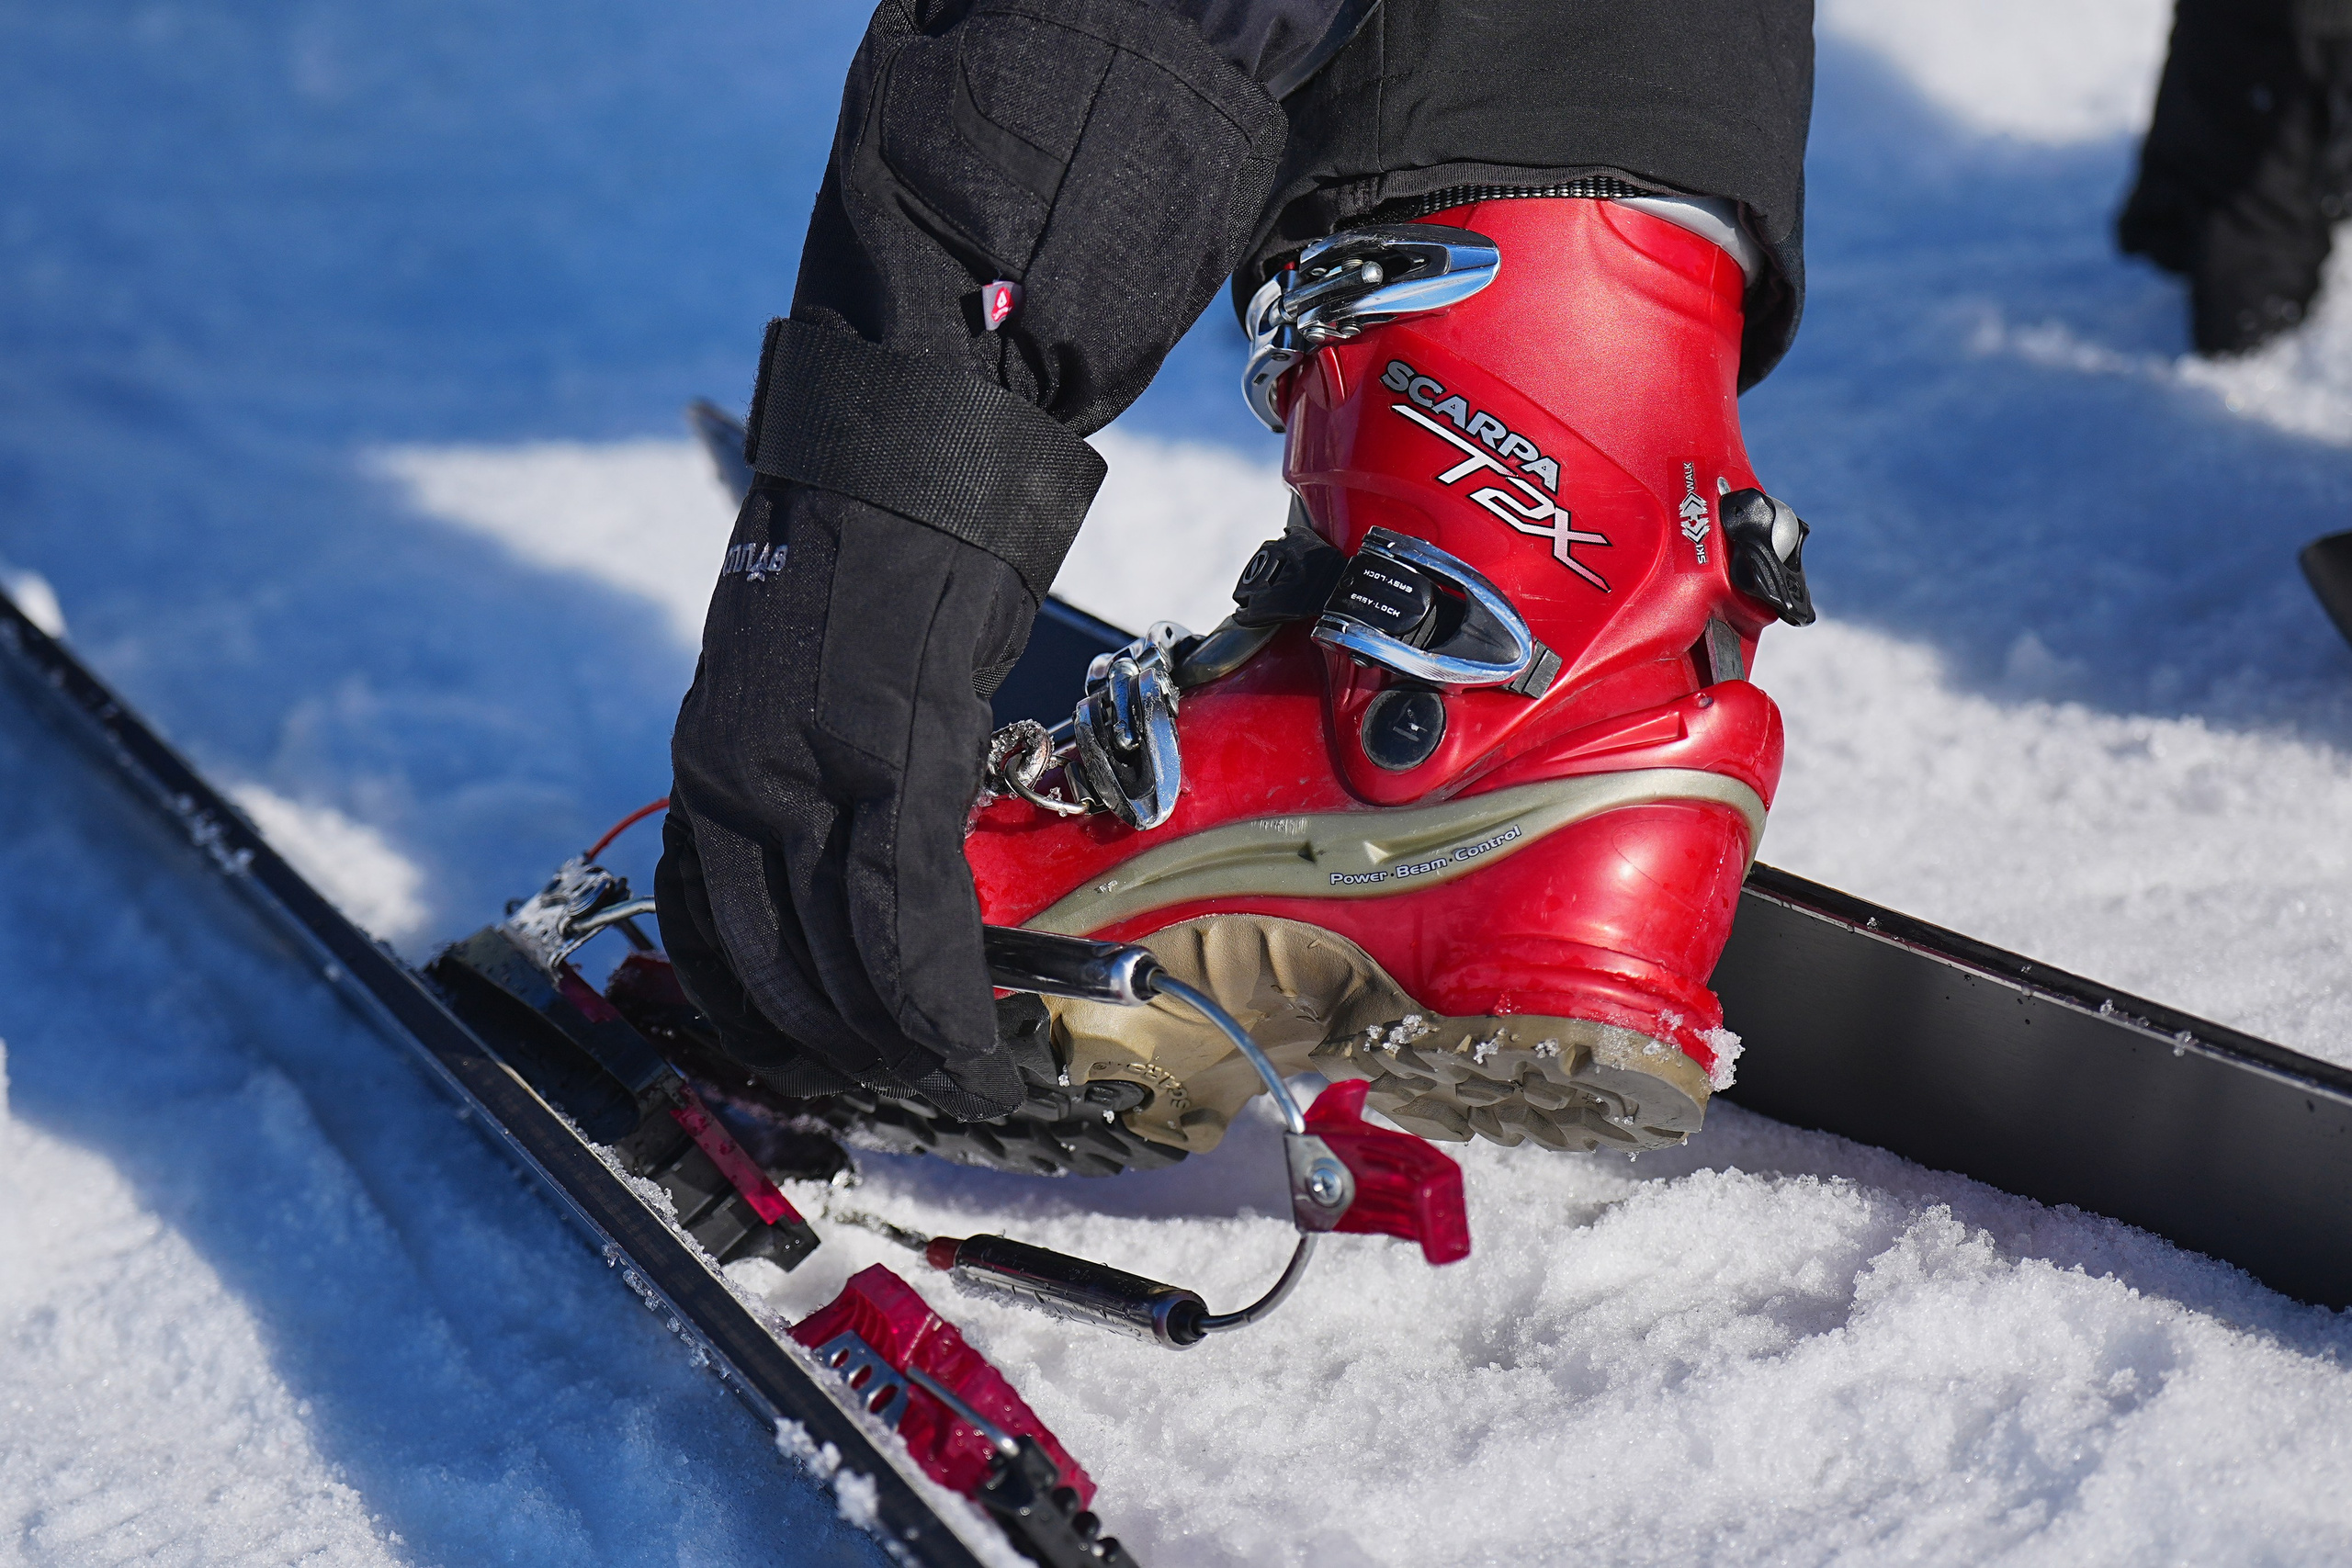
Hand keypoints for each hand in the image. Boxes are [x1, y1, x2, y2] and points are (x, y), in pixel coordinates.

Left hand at [656, 479, 1030, 1118]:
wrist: (910, 446)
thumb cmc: (868, 549)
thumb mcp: (791, 679)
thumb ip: (800, 775)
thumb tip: (849, 859)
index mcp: (706, 766)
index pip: (717, 941)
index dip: (772, 1028)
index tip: (832, 1064)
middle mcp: (737, 783)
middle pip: (780, 975)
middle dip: (851, 1058)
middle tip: (919, 1089)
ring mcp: (810, 775)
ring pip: (848, 968)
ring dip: (911, 1050)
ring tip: (966, 1078)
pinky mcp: (895, 761)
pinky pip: (913, 923)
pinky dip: (948, 1002)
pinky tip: (980, 1039)